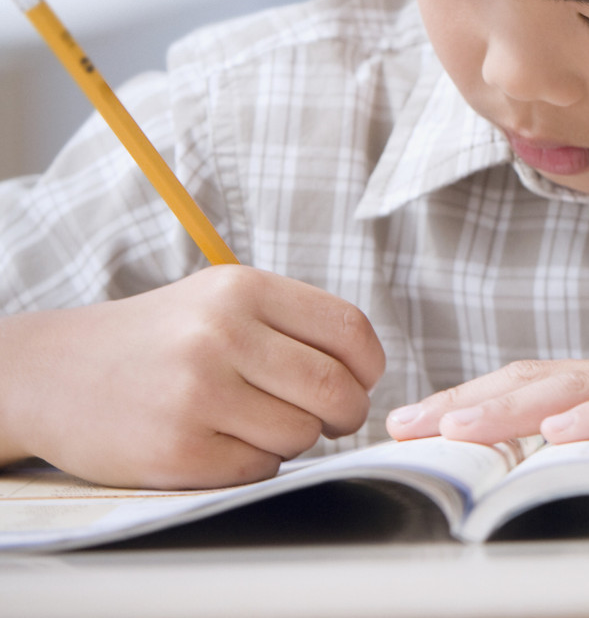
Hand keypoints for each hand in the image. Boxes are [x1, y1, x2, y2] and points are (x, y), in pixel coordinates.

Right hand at [0, 266, 385, 488]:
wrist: (51, 373)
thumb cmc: (157, 340)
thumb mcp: (220, 300)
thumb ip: (292, 324)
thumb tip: (366, 373)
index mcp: (242, 288)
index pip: (350, 330)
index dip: (367, 367)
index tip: (357, 382)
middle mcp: (221, 335)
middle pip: (335, 388)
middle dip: (346, 413)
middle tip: (331, 419)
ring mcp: (197, 393)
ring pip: (302, 434)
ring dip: (295, 440)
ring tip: (256, 424)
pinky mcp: (177, 449)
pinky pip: (259, 469)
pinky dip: (254, 463)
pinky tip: (220, 443)